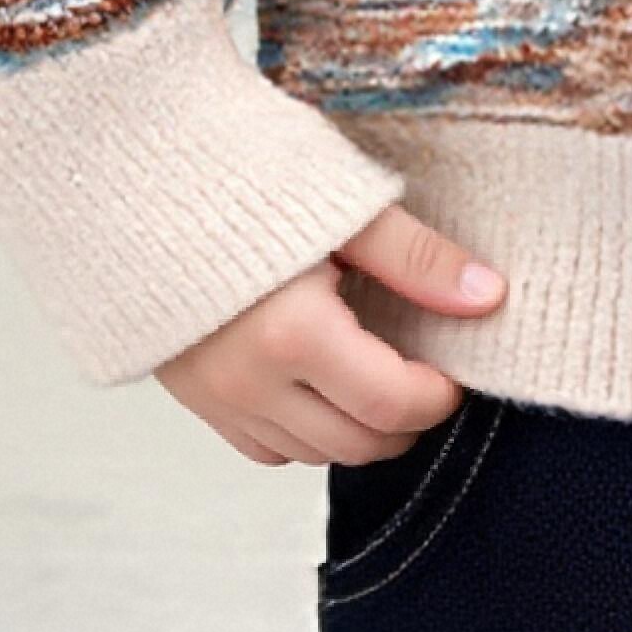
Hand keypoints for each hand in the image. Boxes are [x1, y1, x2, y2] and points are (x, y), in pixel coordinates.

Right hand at [152, 199, 508, 466]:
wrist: (143, 177)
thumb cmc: (245, 180)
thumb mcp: (347, 208)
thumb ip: (419, 261)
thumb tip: (488, 297)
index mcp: (293, 335)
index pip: (393, 405)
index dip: (439, 395)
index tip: (453, 364)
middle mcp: (250, 383)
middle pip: (358, 444)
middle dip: (406, 418)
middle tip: (424, 368)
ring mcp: (217, 398)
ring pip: (313, 454)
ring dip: (358, 428)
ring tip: (378, 370)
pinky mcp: (195, 398)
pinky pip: (266, 447)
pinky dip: (307, 431)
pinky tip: (322, 382)